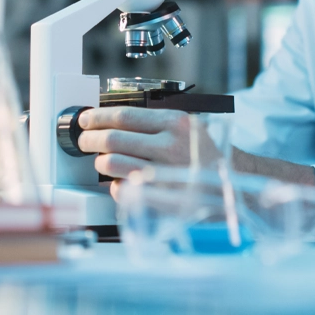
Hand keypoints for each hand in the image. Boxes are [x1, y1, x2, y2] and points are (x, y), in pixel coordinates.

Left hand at [77, 107, 221, 197]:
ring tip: (101, 161)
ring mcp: (163, 174)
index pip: (124, 115)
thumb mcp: (188, 128)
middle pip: (112, 139)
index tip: (86, 120)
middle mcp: (170, 147)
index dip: (97, 117)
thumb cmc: (204, 157)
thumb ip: (156, 123)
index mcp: (176, 124)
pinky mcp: (158, 199)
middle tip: (84, 141)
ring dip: (99, 162)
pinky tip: (120, 182)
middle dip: (90, 139)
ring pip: (111, 164)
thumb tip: (113, 121)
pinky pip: (121, 189)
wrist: (230, 189)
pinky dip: (114, 185)